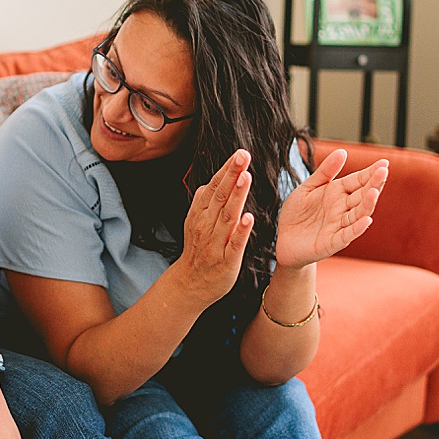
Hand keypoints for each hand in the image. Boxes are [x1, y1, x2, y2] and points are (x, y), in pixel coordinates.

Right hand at [173, 149, 253, 304]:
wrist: (190, 285)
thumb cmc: (198, 250)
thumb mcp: (196, 223)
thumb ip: (204, 203)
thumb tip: (209, 183)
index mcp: (200, 214)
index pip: (214, 187)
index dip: (226, 170)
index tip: (239, 153)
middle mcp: (206, 225)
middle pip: (220, 196)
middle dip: (231, 175)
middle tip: (243, 155)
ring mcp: (216, 242)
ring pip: (227, 216)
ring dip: (236, 196)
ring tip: (245, 177)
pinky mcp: (226, 260)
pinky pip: (234, 244)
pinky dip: (241, 231)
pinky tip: (249, 218)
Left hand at [275, 148, 386, 269]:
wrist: (283, 239)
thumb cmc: (297, 213)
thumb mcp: (308, 187)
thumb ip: (325, 172)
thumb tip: (342, 151)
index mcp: (337, 193)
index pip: (358, 181)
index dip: (371, 172)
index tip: (384, 163)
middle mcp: (342, 209)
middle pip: (362, 196)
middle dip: (373, 184)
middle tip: (383, 172)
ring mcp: (339, 226)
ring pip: (358, 214)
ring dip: (367, 204)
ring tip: (374, 192)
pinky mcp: (331, 242)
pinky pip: (346, 235)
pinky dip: (357, 229)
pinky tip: (366, 221)